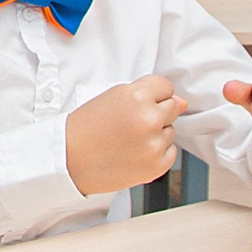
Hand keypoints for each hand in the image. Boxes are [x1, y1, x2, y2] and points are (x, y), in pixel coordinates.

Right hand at [65, 74, 185, 194]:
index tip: (138, 104)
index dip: (152, 94)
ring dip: (155, 134)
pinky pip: (170, 152)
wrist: (69, 159)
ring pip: (170, 131)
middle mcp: (149, 119)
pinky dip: (156, 152)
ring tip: (128, 140)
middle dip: (156, 113)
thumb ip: (147, 94)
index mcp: (136, 97)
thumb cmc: (85, 129)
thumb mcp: (111, 98)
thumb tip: (182, 102)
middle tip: (130, 123)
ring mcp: (154, 143)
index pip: (166, 87)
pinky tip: (134, 152)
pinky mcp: (157, 165)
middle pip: (172, 108)